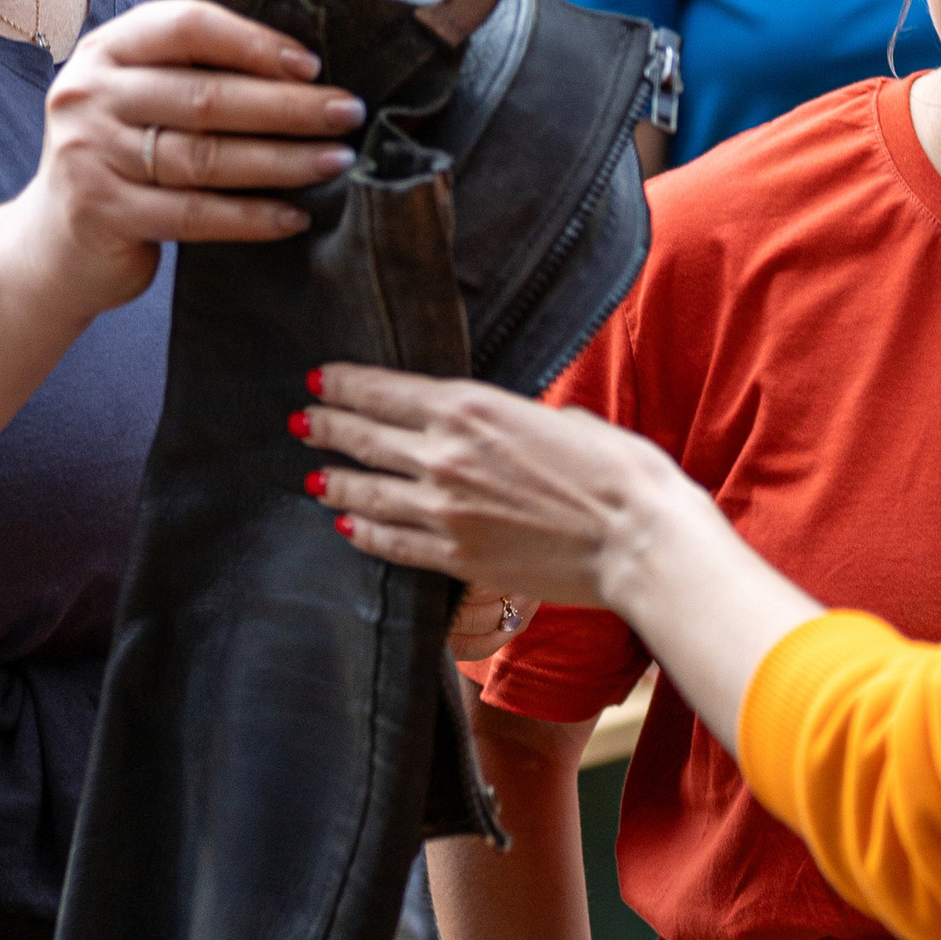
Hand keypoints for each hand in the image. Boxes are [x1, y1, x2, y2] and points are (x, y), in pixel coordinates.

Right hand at [27, 0, 365, 312]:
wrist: (52, 245)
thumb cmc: (120, 160)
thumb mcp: (139, 99)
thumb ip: (192, 74)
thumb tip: (303, 68)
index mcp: (106, 50)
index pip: (187, 27)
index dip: (255, 43)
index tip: (314, 64)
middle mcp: (90, 94)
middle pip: (207, 96)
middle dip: (289, 105)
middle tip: (348, 112)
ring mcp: (90, 154)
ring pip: (206, 157)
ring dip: (283, 160)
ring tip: (337, 161)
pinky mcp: (103, 213)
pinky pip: (194, 214)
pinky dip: (251, 217)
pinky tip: (294, 216)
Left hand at [297, 367, 680, 609]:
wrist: (638, 540)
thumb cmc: (617, 472)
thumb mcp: (561, 419)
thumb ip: (516, 420)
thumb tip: (508, 429)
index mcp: (471, 408)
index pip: (383, 392)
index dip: (343, 385)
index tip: (319, 380)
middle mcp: (444, 456)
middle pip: (363, 439)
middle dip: (327, 428)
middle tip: (302, 423)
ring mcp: (444, 512)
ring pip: (367, 493)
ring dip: (336, 482)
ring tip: (314, 477)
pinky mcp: (456, 558)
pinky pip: (392, 543)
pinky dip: (363, 532)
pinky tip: (347, 525)